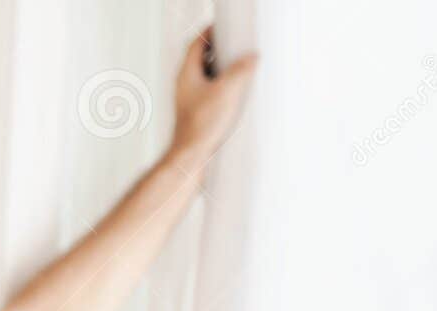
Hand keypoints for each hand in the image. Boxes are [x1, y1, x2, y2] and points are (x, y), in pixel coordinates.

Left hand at [170, 26, 257, 162]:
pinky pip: (211, 91)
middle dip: (219, 49)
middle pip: (202, 58)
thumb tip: (250, 58)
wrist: (191, 156)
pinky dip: (223, 86)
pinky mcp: (197, 112)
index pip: (196, 44)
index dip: (210, 32)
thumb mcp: (227, 90)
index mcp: (187, 74)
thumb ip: (240, 69)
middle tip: (237, 44)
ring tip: (241, 65)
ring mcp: (190, 99)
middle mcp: (185, 85)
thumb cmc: (202, 127)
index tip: (224, 27)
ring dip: (223, 68)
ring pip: (207, 76)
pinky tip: (237, 92)